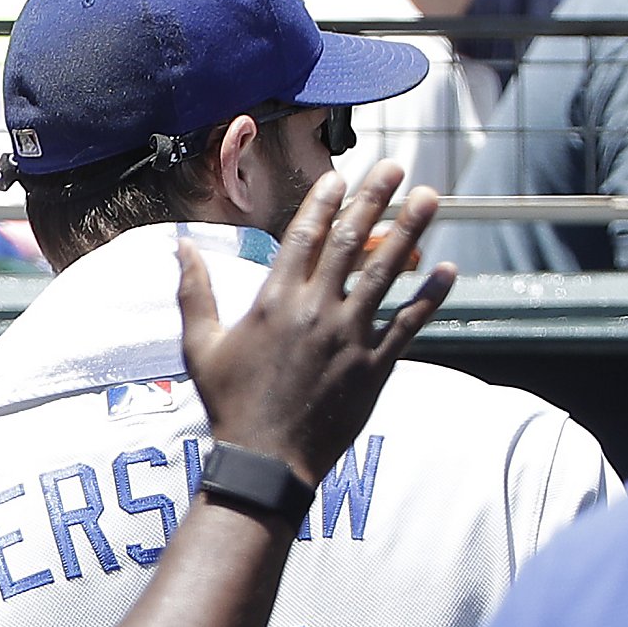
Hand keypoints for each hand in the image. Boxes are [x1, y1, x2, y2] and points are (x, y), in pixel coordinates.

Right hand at [177, 160, 453, 486]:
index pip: (304, 237)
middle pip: (350, 242)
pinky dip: (431, 296)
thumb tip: (180, 248)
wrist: (264, 459)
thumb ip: (194, 293)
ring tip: (430, 197)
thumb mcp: (199, 347)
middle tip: (396, 167)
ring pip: (387, 272)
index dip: (324, 202)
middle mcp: (315, 311)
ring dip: (411, 230)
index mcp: (273, 302)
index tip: (341, 176)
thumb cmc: (229, 403)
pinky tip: (447, 270)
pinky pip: (409, 323)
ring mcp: (349, 337)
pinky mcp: (374, 366)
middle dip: (375, 198)